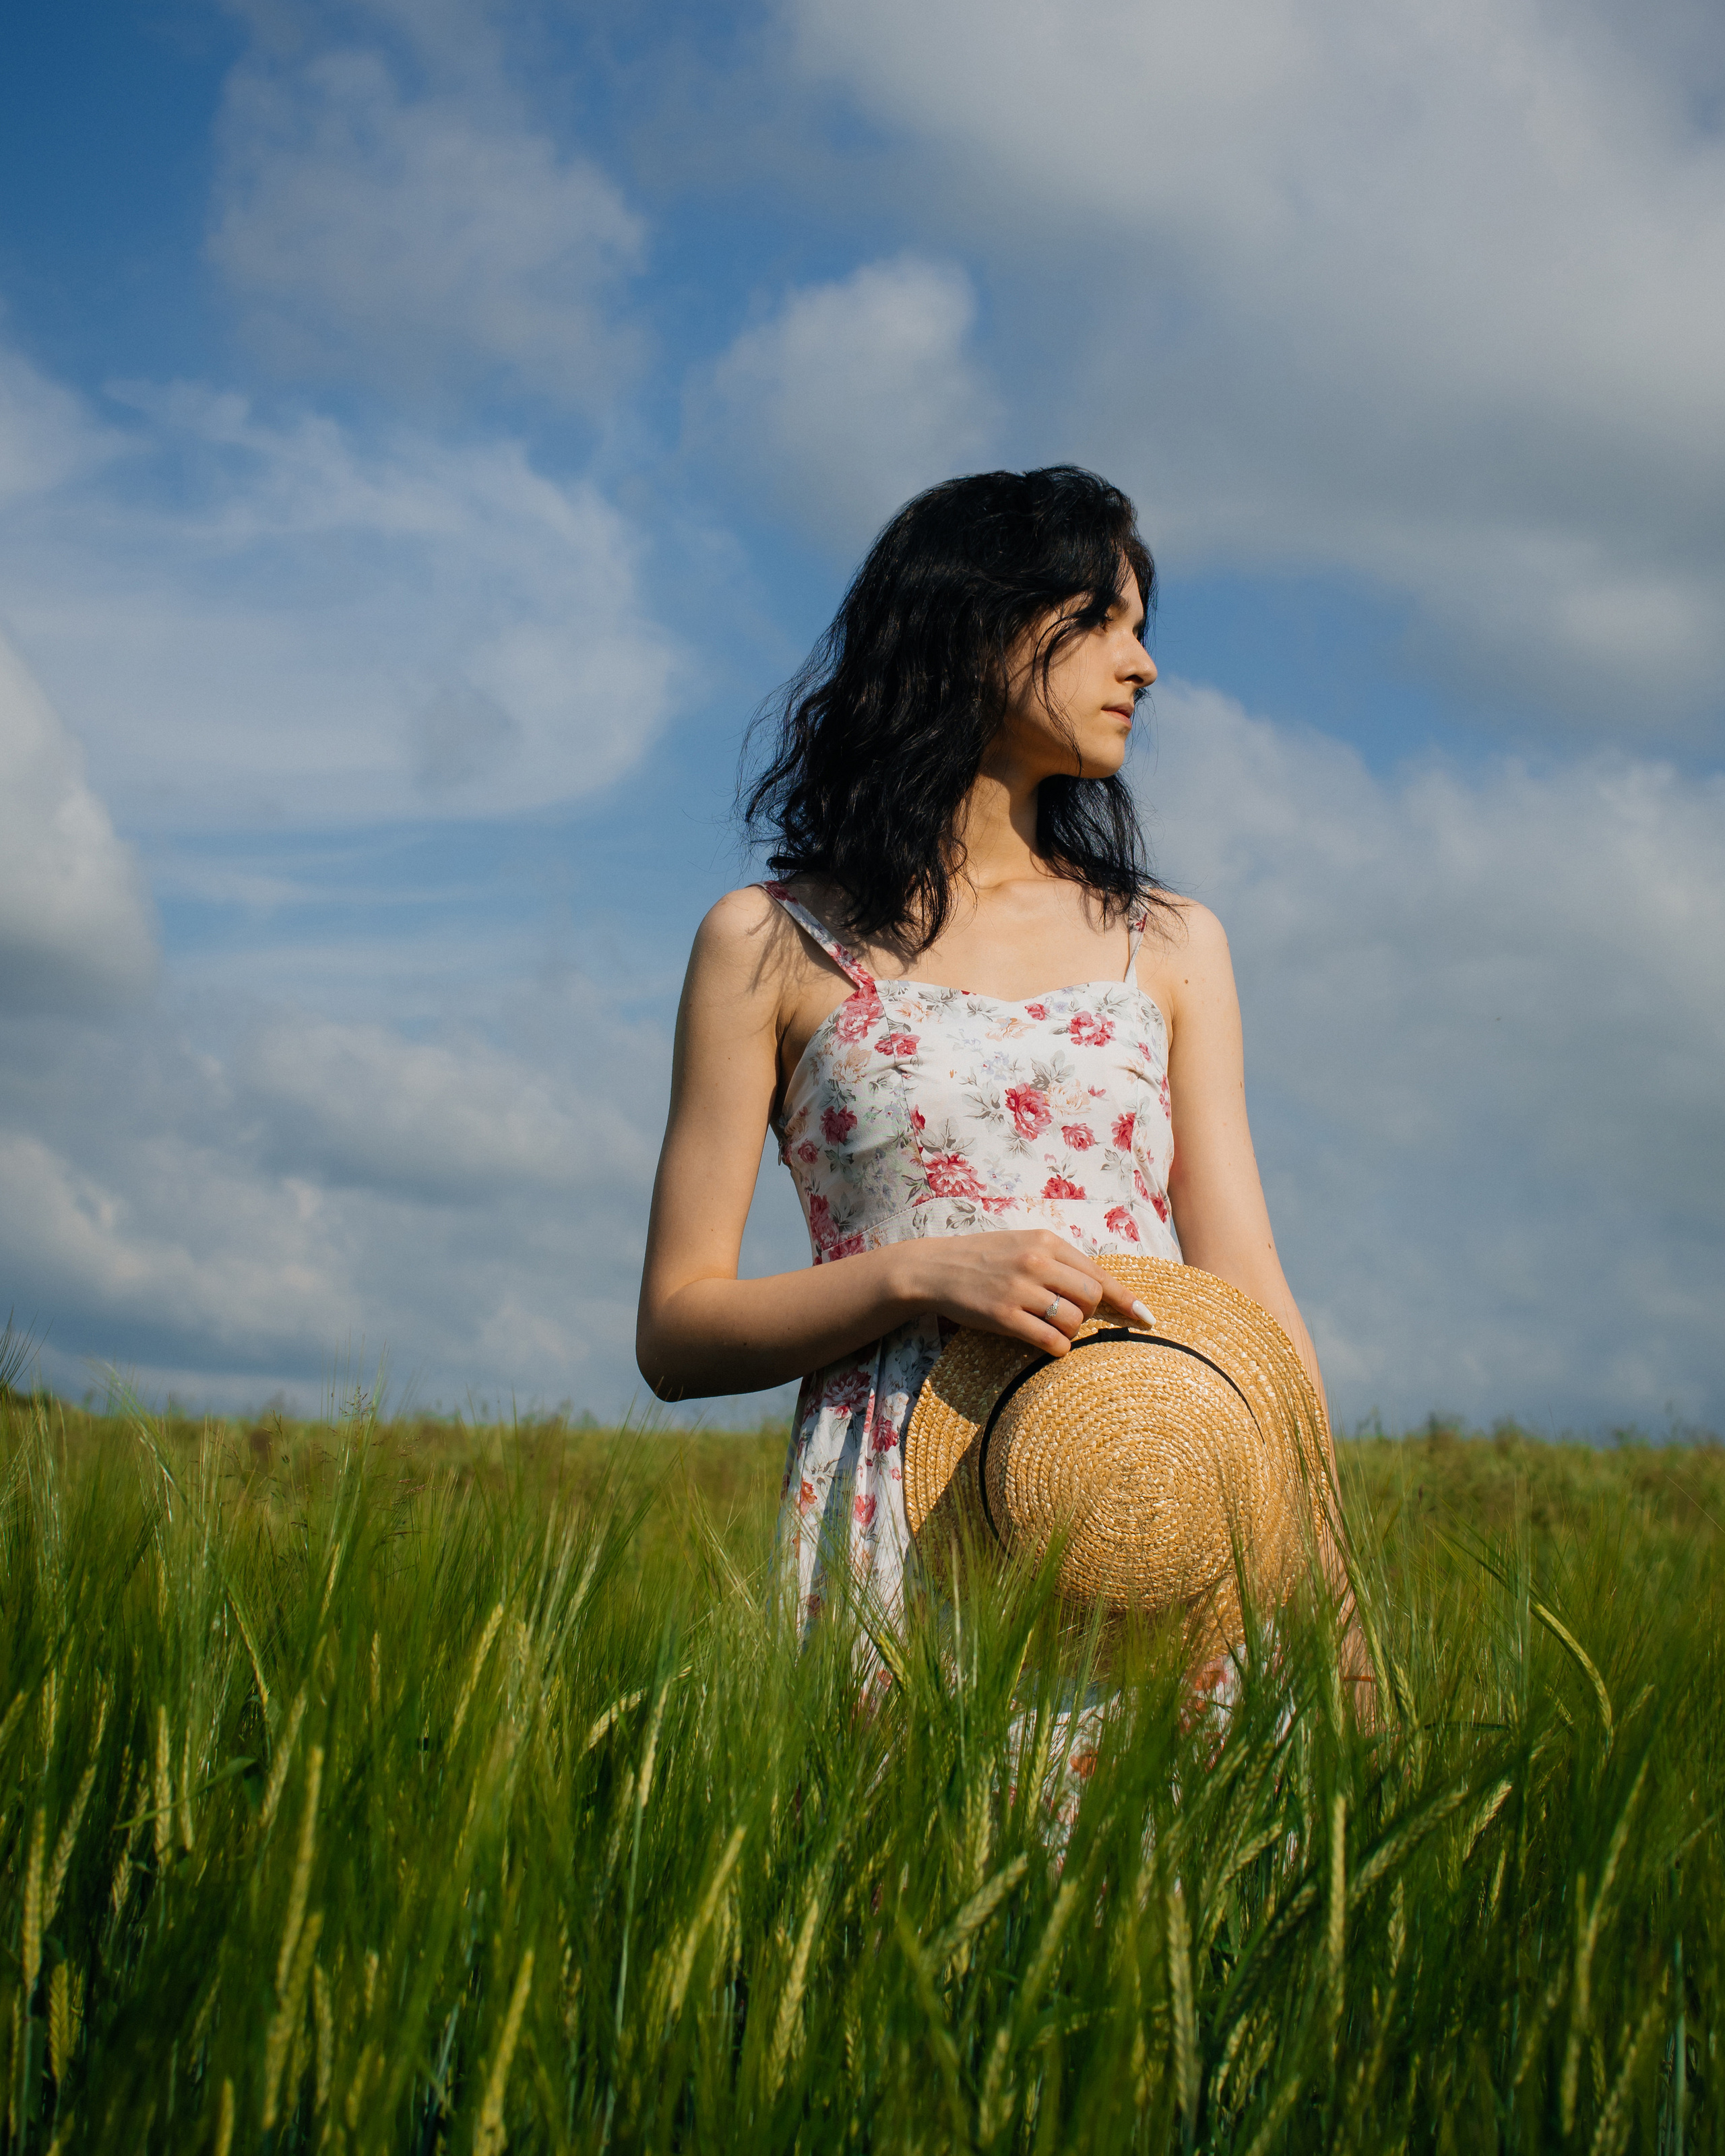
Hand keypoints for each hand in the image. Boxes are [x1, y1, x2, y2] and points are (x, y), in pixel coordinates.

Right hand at [896, 1230, 1155, 1357]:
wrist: (934, 1268)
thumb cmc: (983, 1258)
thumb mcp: (1023, 1244)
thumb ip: (1058, 1261)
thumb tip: (1100, 1287)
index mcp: (1046, 1242)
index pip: (1100, 1273)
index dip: (1127, 1300)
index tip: (1148, 1319)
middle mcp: (1036, 1262)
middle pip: (1092, 1297)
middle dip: (1088, 1313)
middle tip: (1068, 1315)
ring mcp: (1020, 1290)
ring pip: (1073, 1321)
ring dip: (1069, 1331)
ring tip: (1048, 1327)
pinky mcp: (1003, 1316)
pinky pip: (1050, 1341)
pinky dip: (1056, 1347)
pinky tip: (1044, 1343)